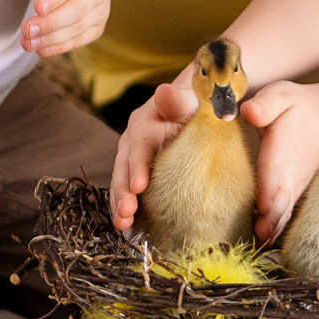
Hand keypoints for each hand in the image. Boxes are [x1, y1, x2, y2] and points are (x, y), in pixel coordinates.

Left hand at [19, 0, 110, 55]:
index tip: (37, 7)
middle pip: (77, 9)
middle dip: (51, 22)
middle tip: (27, 30)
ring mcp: (102, 9)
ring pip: (78, 28)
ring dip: (52, 38)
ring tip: (28, 42)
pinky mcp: (98, 26)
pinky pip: (80, 40)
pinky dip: (60, 47)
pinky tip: (41, 49)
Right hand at [108, 66, 197, 232]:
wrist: (198, 110)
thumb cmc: (198, 105)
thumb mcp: (192, 99)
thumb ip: (178, 100)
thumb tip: (164, 91)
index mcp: (145, 121)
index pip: (139, 143)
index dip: (137, 165)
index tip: (139, 186)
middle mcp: (134, 140)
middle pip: (124, 166)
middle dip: (122, 191)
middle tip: (126, 212)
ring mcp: (134, 160)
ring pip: (122, 182)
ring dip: (120, 203)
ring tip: (123, 224)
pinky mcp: (140, 175)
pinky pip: (129, 193)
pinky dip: (127, 209)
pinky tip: (129, 227)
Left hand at [237, 79, 318, 242]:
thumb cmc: (295, 106)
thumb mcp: (281, 95)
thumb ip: (265, 104)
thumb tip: (247, 111)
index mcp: (282, 147)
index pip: (274, 171)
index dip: (269, 189)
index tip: (262, 208)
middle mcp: (290, 171)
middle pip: (280, 198)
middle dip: (270, 218)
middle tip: (258, 237)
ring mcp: (294, 184)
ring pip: (284, 210)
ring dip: (274, 228)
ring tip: (260, 246)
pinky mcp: (293, 193)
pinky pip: (286, 213)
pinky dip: (277, 229)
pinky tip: (264, 244)